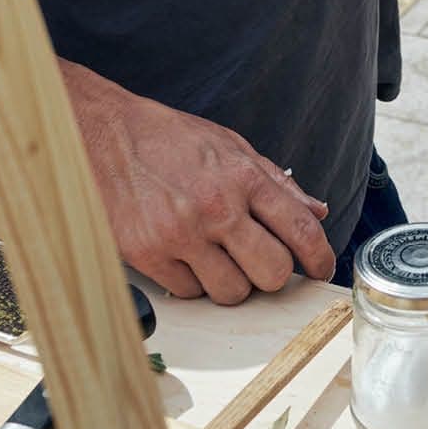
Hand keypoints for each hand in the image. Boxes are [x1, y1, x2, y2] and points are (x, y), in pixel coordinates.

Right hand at [64, 64, 335, 303]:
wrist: (106, 136)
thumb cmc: (170, 139)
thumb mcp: (230, 146)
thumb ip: (276, 182)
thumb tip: (317, 210)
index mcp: (243, 177)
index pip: (300, 229)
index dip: (320, 257)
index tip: (321, 270)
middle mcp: (217, 207)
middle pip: (272, 272)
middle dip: (273, 275)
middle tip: (261, 264)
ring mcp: (181, 234)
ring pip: (231, 292)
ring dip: (231, 282)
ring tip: (217, 256)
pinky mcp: (148, 255)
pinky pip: (188, 292)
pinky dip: (192, 282)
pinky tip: (183, 255)